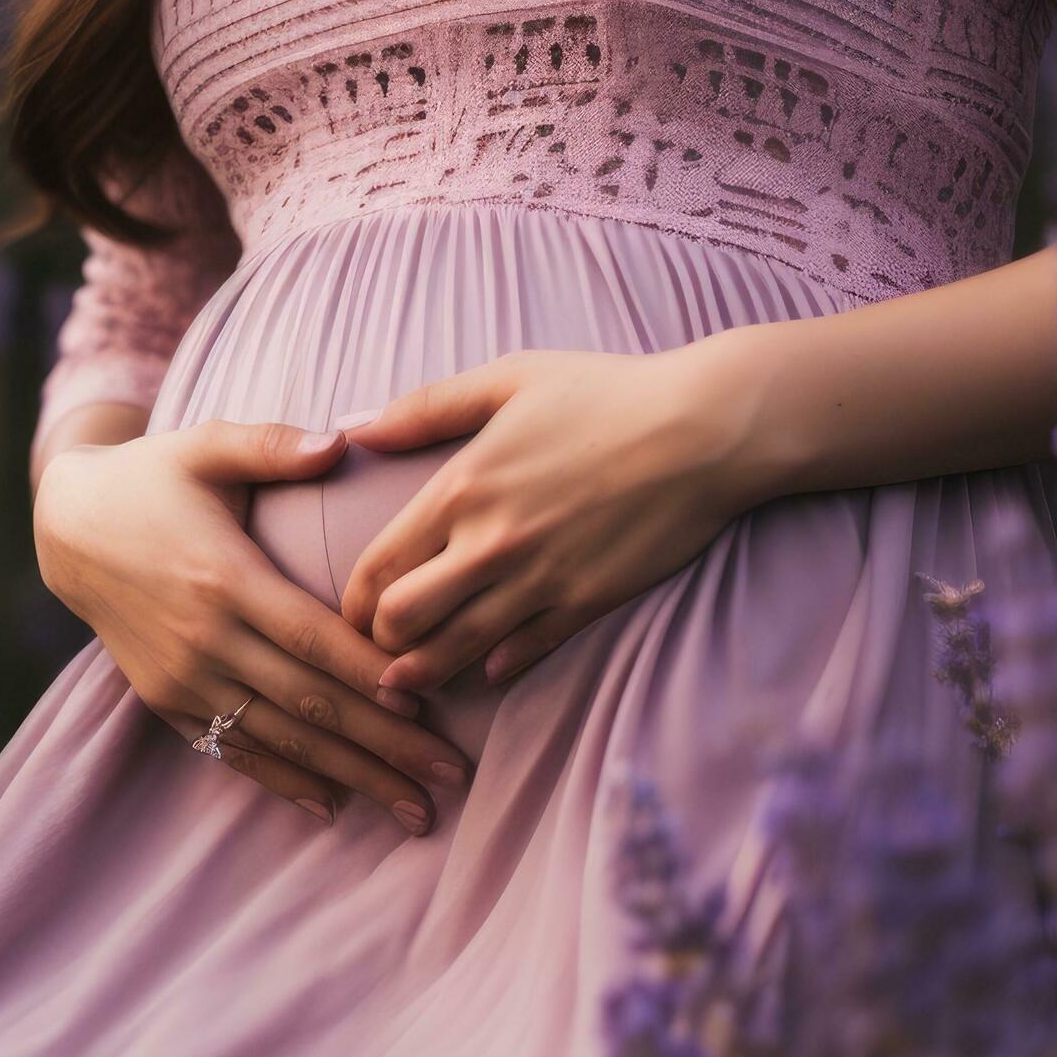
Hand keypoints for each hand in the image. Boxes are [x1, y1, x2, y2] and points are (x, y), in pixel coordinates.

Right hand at [33, 419, 470, 831]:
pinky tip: (334, 806)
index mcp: (225, 577)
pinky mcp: (165, 700)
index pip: (314, 639)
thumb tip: (342, 441)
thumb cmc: (152, 478)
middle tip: (451, 777)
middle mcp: (204, 639)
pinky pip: (231, 749)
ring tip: (414, 811)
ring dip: (350, 778)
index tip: (429, 703)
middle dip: (385, 746)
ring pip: (279, 739)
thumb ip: (273, 445)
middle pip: (309, 704)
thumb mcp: (206, 445)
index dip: (371, 676)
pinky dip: (282, 782)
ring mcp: (182, 678)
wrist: (68, 528)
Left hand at [337, 337, 790, 692]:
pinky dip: (495, 667)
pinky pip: (522, 656)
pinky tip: (486, 667)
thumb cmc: (607, 393)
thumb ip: (425, 407)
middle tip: (379, 644)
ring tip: (409, 678)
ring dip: (423, 672)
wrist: (704, 430)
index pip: (376, 569)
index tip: (353, 609)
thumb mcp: (508, 378)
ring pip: (455, 653)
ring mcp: (539, 580)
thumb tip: (356, 429)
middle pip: (401, 623)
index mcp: (460, 488)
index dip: (352, 602)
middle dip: (378, 641)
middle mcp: (489, 544)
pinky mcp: (585, 604)